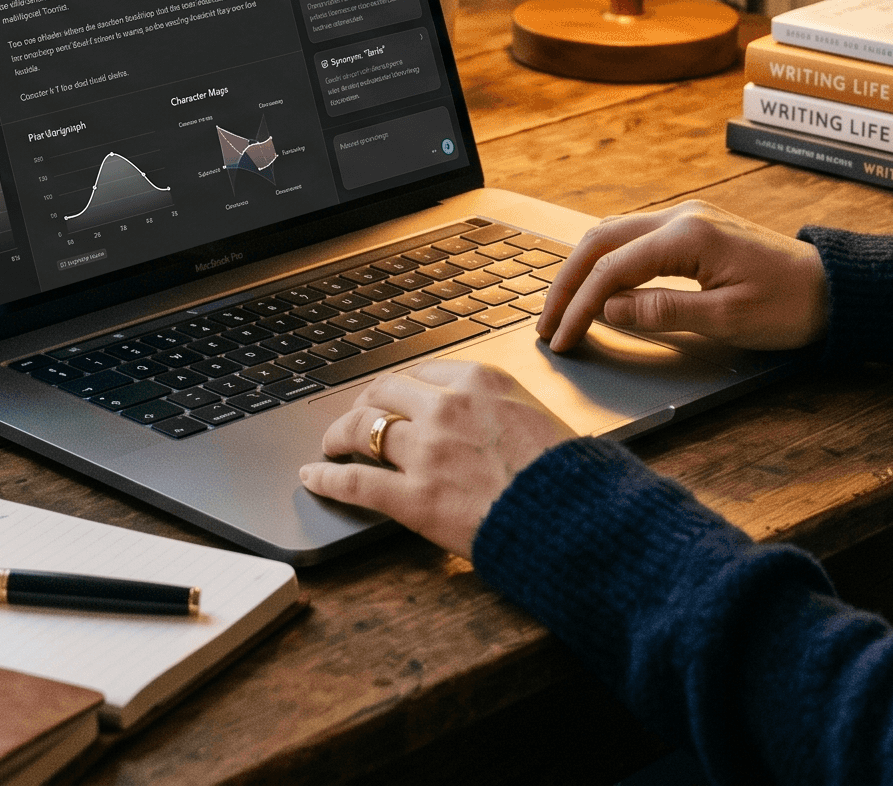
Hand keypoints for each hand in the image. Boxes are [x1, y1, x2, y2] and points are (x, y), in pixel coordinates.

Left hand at [298, 361, 575, 557]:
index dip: (400, 388)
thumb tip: (485, 417)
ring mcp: (427, 450)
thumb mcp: (539, 418)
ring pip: (363, 429)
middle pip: (384, 392)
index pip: (422, 373)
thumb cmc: (568, 477)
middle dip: (364, 404)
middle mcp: (448, 406)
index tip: (393, 397)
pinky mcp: (414, 496)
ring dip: (340, 435)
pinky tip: (314, 477)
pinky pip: (356, 482)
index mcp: (481, 380)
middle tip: (356, 417)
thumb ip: (500, 409)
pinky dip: (327, 478)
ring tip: (332, 445)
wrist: (578, 519)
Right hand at [537, 200, 829, 353]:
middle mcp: (682, 215)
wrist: (835, 288)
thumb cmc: (790, 305)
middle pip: (601, 241)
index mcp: (687, 234)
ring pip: (614, 234)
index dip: (579, 305)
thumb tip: (609, 310)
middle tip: (545, 322)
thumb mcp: (726, 319)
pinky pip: (635, 239)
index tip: (560, 337)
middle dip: (566, 282)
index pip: (612, 268)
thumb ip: (662, 312)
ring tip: (562, 306)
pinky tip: (598, 287)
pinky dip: (607, 262)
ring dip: (583, 268)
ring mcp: (687, 218)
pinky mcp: (694, 229)